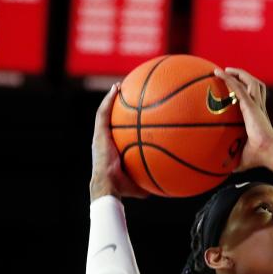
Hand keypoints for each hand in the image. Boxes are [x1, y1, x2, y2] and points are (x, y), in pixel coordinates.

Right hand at [90, 84, 148, 200]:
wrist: (108, 186)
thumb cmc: (124, 188)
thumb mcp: (144, 181)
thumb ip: (156, 178)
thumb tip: (174, 181)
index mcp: (114, 149)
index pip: (120, 133)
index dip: (125, 122)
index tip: (135, 113)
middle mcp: (106, 140)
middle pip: (111, 120)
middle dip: (118, 107)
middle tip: (127, 95)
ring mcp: (101, 136)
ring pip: (104, 113)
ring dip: (111, 99)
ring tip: (119, 86)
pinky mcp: (99, 134)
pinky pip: (103, 113)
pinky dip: (109, 100)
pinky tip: (116, 89)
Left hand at [213, 67, 272, 171]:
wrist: (268, 152)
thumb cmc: (258, 158)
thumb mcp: (241, 159)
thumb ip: (231, 161)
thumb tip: (219, 172)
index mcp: (258, 117)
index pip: (254, 99)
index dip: (247, 91)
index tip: (235, 89)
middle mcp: (259, 108)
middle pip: (255, 86)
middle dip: (243, 77)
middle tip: (230, 74)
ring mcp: (256, 105)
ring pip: (251, 82)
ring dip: (238, 74)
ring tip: (226, 70)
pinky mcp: (251, 105)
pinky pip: (239, 88)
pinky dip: (229, 79)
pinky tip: (218, 73)